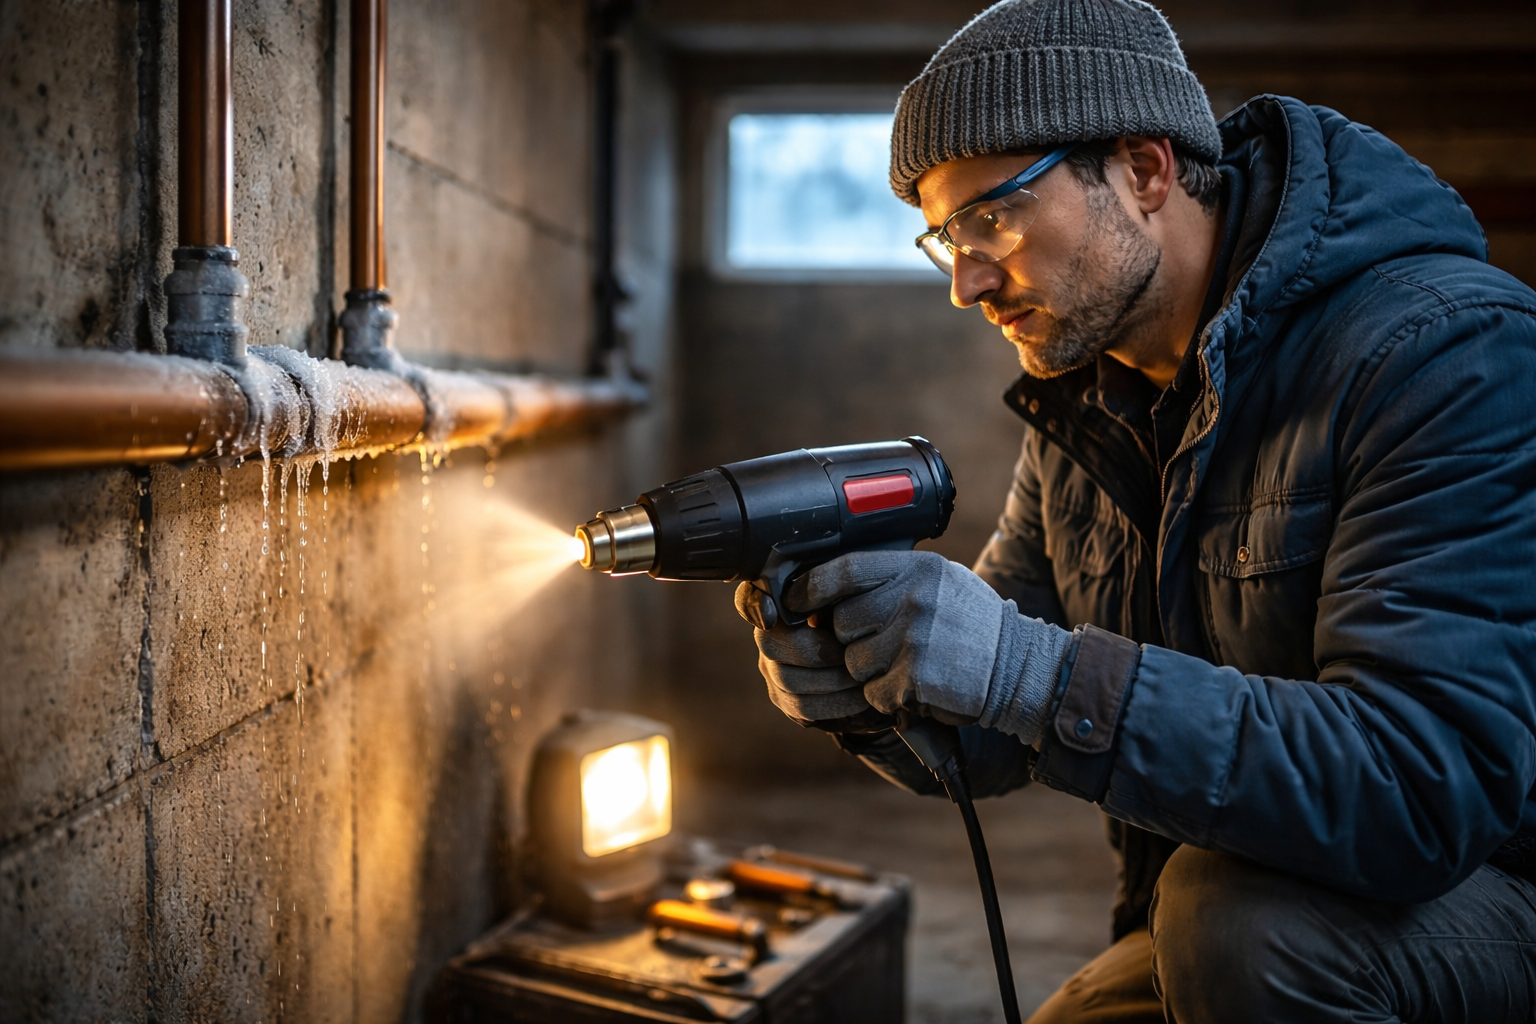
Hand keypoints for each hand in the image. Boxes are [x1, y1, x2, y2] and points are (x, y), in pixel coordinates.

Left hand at [739, 551, 1073, 741]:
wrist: (1019, 668)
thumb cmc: (973, 625)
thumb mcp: (940, 582)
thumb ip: (890, 580)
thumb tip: (826, 595)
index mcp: (916, 568)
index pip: (845, 570)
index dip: (811, 587)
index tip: (794, 600)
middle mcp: (912, 599)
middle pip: (841, 622)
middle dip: (851, 640)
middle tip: (884, 644)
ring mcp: (913, 639)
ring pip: (853, 662)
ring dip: (871, 672)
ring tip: (908, 665)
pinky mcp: (915, 678)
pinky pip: (873, 693)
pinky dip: (888, 697)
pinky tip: (917, 686)